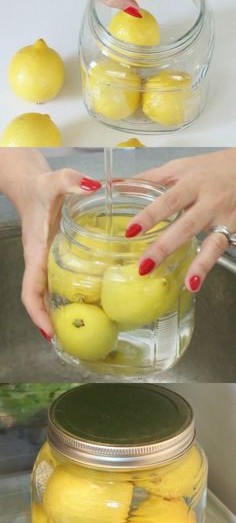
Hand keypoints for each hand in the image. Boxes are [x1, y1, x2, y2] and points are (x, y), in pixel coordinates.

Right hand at [20, 167, 101, 337]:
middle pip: (41, 300)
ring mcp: (48, 261)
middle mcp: (40, 261)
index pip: (30, 290)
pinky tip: (95, 301)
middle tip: (75, 341)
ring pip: (51, 294)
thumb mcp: (55, 181)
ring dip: (62, 313)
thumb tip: (93, 185)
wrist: (32, 184)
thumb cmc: (41, 187)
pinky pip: (62, 281)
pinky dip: (72, 295)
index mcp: (36, 251)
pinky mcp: (58, 257)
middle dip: (52, 322)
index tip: (49, 332)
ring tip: (89, 330)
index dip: (37, 313)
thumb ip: (71, 181)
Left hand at [125, 150, 235, 290]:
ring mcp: (223, 216)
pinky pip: (220, 248)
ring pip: (210, 241)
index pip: (168, 199)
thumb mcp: (181, 167)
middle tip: (144, 264)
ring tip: (183, 282)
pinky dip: (207, 266)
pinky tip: (194, 282)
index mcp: (191, 182)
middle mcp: (208, 200)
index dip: (150, 215)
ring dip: (196, 263)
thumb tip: (115, 185)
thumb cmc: (211, 168)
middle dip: (165, 246)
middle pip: (186, 224)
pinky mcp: (235, 227)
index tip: (130, 231)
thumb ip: (150, 178)